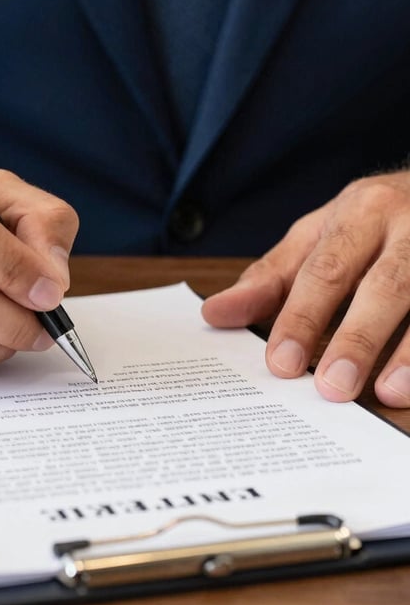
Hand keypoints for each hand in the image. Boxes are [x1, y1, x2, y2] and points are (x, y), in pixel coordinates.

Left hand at [202, 171, 409, 407]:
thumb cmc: (373, 220)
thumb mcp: (320, 235)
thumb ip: (272, 277)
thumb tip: (214, 314)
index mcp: (359, 212)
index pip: (324, 270)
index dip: (302, 317)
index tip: (281, 361)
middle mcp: (408, 225)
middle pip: (383, 285)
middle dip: (356, 337)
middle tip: (330, 387)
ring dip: (409, 350)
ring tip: (386, 392)